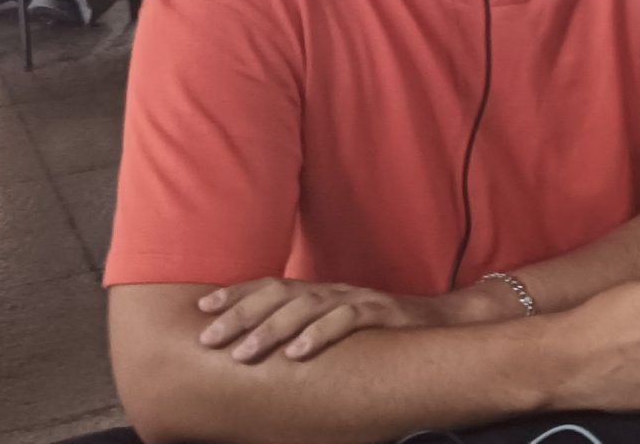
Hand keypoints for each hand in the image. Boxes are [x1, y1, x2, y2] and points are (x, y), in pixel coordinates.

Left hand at [195, 278, 469, 363]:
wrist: (438, 321)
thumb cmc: (381, 328)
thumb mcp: (337, 322)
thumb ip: (305, 325)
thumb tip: (262, 342)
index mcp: (319, 290)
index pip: (269, 284)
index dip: (235, 294)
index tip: (201, 309)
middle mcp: (332, 290)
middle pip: (279, 294)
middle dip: (240, 315)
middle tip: (209, 339)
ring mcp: (356, 299)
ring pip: (306, 307)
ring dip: (270, 330)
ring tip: (244, 353)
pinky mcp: (380, 313)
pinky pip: (346, 321)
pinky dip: (319, 335)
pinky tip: (298, 354)